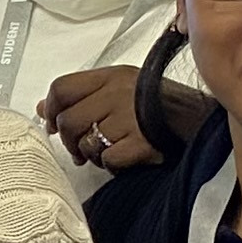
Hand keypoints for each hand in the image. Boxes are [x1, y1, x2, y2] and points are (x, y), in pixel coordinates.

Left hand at [39, 64, 158, 171]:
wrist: (197, 119)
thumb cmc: (157, 104)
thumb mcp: (119, 87)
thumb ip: (81, 95)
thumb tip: (44, 109)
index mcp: (110, 77)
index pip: (62, 89)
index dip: (52, 110)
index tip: (54, 125)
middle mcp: (116, 94)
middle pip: (69, 120)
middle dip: (70, 141)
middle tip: (80, 149)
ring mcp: (128, 118)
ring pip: (86, 144)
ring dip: (92, 154)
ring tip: (109, 150)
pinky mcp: (140, 143)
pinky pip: (108, 159)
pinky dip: (112, 165)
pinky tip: (125, 157)